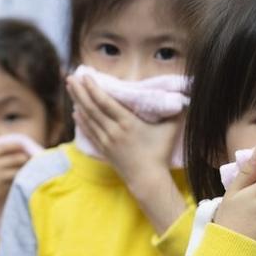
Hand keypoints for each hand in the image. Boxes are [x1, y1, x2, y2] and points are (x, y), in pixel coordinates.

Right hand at [0, 143, 30, 204]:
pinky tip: (21, 179)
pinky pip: (15, 182)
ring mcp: (0, 178)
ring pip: (19, 171)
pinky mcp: (3, 189)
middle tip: (27, 159)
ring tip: (28, 169)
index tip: (21, 146)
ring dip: (24, 170)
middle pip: (16, 159)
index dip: (14, 146)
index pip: (4, 147)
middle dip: (24, 158)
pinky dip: (19, 180)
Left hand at [68, 75, 186, 233]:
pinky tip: (76, 112)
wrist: (147, 180)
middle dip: (80, 91)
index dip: (94, 88)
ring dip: (78, 102)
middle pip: (92, 107)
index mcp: (127, 123)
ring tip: (70, 88)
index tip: (86, 75)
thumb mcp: (171, 130)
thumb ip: (176, 111)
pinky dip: (81, 120)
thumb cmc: (159, 154)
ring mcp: (106, 141)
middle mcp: (113, 131)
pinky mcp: (104, 150)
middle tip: (70, 77)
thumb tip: (185, 95)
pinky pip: (89, 132)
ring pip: (88, 118)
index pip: (105, 102)